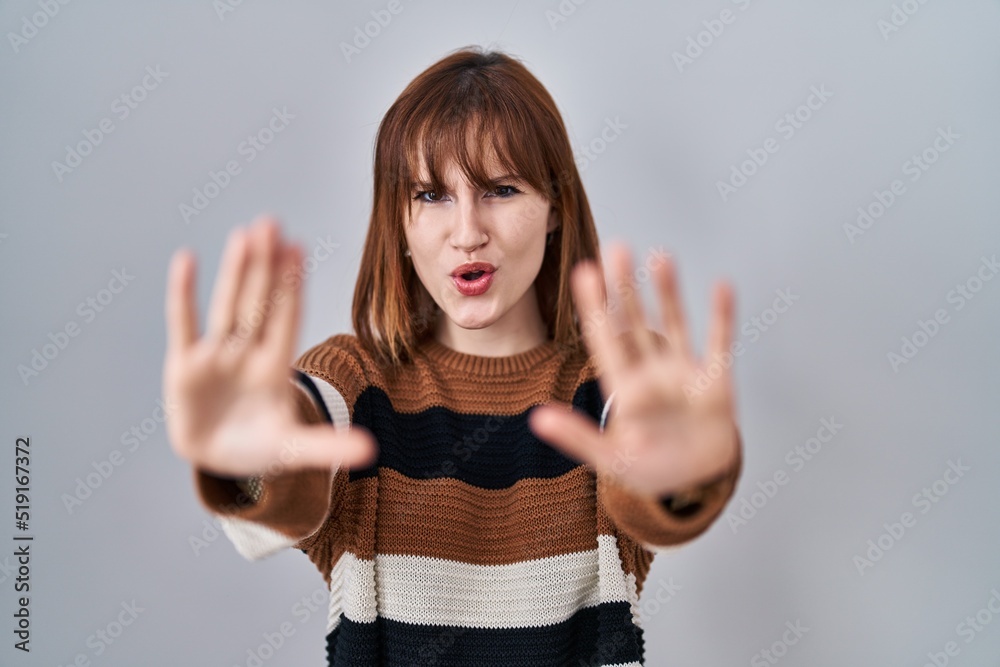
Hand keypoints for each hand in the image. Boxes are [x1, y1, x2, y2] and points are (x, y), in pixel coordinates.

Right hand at [162, 215, 376, 477]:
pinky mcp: (184, 367)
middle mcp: (247, 353)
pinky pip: (183, 325)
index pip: (287, 319)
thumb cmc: (260, 446)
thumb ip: (328, 447)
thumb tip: (370, 451)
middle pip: (259, 302)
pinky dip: (183, 294)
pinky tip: (186, 259)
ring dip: (235, 272)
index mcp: (276, 368)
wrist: (218, 459)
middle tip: (272, 222)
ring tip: (245, 235)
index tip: (299, 248)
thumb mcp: (293, 449)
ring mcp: (216, 357)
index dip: (292, 286)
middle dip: (267, 266)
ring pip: (228, 307)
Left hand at [528, 243, 738, 496]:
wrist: (696, 482)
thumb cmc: (650, 470)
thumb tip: (536, 418)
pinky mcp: (716, 381)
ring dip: (668, 292)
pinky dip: (722, 316)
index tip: (585, 271)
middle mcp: (650, 371)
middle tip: (616, 249)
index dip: (594, 307)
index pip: (604, 339)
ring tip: (660, 257)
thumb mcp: (610, 458)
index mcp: (623, 387)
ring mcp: (683, 373)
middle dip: (625, 288)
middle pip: (635, 322)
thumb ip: (576, 437)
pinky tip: (721, 286)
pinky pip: (720, 343)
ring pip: (674, 324)